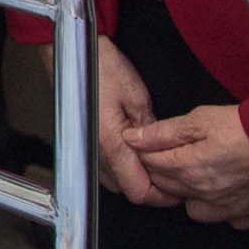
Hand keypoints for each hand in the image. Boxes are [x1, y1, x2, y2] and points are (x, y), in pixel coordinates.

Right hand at [90, 37, 172, 209]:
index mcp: (111, 143)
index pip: (139, 191)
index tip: (177, 190)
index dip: (161, 196)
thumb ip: (150, 130)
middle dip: (150, 187)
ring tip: (152, 162)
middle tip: (169, 174)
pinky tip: (131, 152)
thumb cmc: (99, 67)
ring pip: (114, 181)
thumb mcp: (138, 96)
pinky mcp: (81, 142)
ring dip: (134, 177)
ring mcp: (85, 148)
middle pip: (126, 190)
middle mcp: (94, 152)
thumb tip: (161, 151)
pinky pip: (102, 167)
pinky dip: (119, 166)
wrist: (71, 52)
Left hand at [129, 104, 248, 227]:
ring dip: (191, 194)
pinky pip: (227, 218)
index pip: (151, 166)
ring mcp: (227, 208)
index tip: (150, 143)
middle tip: (175, 154)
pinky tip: (228, 190)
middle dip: (164, 171)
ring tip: (201, 174)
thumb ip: (163, 132)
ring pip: (194, 209)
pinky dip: (223, 207)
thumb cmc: (247, 127)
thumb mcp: (200, 119)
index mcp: (188, 169)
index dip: (146, 152)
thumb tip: (133, 138)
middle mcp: (204, 194)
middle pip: (168, 188)